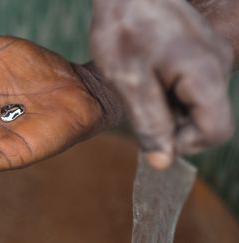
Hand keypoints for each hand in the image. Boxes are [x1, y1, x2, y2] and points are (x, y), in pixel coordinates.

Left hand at [90, 0, 233, 168]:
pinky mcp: (199, 50)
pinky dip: (168, 89)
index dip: (183, 143)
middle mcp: (217, 64)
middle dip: (172, 122)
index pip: (215, 131)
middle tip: (140, 102)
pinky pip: (191, 84)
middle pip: (206, 118)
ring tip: (140, 83)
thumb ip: (149, 123)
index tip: (151, 133)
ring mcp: (210, 55)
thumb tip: (162, 162)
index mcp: (204, 74)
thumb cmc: (123, 27)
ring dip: (167, 105)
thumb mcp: (128, 81)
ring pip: (197, 102)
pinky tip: (146, 74)